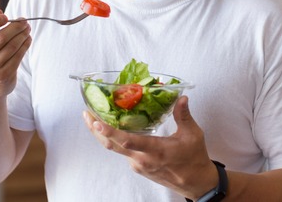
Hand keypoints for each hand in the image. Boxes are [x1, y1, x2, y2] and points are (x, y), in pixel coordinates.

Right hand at [0, 9, 31, 102]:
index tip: (5, 16)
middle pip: (0, 38)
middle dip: (15, 27)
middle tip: (24, 21)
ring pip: (11, 47)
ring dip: (22, 35)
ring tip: (27, 29)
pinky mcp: (4, 76)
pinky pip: (18, 57)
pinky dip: (25, 45)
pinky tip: (28, 39)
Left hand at [82, 96, 218, 198]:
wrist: (196, 183)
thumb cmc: (194, 158)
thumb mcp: (193, 135)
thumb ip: (183, 115)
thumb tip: (181, 98)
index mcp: (155, 151)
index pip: (127, 141)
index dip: (110, 132)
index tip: (96, 123)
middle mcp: (142, 160)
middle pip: (112, 145)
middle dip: (96, 130)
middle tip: (86, 113)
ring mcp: (138, 165)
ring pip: (115, 149)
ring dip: (103, 134)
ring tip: (93, 117)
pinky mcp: (138, 167)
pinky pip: (122, 152)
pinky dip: (114, 139)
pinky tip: (111, 127)